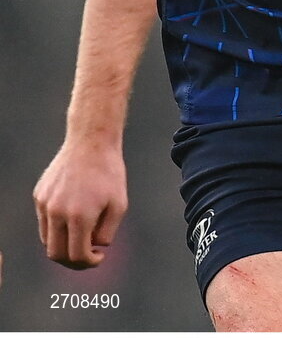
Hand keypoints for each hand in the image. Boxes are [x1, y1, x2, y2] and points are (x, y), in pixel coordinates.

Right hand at [34, 139, 127, 269]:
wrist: (92, 141)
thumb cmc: (110, 172)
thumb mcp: (119, 203)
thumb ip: (107, 232)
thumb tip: (95, 248)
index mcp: (79, 216)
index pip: (76, 255)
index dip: (89, 263)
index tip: (99, 258)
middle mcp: (57, 213)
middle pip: (56, 254)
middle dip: (73, 261)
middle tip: (88, 256)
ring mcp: (45, 204)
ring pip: (47, 240)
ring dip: (64, 244)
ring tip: (82, 235)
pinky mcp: (39, 195)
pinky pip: (45, 221)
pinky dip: (57, 227)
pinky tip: (74, 216)